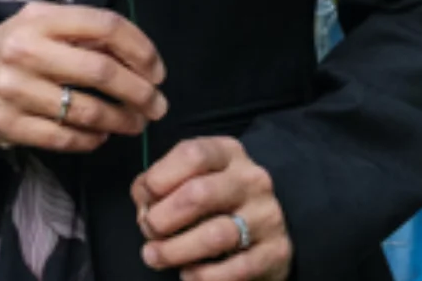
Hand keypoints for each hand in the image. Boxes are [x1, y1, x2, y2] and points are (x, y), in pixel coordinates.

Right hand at [0, 2, 167, 154]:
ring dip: (123, 122)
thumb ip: (82, 32)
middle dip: (141, 93)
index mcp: (38, 19)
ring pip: (88, 111)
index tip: (157, 71)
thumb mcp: (39, 26)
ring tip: (133, 124)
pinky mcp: (6, 124)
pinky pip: (66, 138)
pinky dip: (92, 140)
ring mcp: (12, 89)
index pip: (105, 26)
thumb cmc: (13, 51)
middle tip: (157, 106)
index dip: (142, 49)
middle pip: (102, 72)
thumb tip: (140, 58)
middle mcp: (23, 50)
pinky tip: (99, 135)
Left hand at [134, 136, 292, 278]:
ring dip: (175, 250)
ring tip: (154, 256)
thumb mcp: (188, 177)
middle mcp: (251, 181)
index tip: (144, 199)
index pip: (192, 154)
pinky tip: (188, 274)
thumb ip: (159, 184)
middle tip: (148, 230)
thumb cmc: (212, 199)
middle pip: (199, 194)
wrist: (265, 228)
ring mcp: (267, 216)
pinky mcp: (276, 252)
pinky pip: (236, 269)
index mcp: (227, 153)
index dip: (158, 178)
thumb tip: (144, 207)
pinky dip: (203, 275)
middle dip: (161, 218)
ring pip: (216, 235)